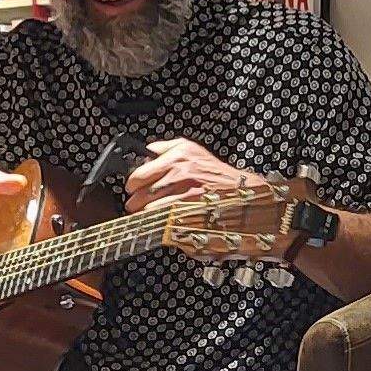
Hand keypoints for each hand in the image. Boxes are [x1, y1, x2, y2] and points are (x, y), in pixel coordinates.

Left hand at [125, 138, 255, 212]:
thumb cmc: (214, 171)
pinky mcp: (189, 214)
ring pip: (148, 211)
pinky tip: (159, 220)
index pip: (138, 176)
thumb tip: (145, 152)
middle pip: (140, 196)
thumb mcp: (190, 149)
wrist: (239, 190)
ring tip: (147, 212)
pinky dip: (157, 223)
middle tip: (136, 203)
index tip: (131, 188)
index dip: (131, 185)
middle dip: (134, 202)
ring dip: (144, 214)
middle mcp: (179, 176)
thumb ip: (164, 148)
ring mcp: (184, 197)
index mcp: (176, 159)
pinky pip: (162, 222)